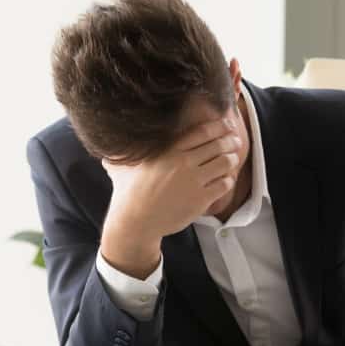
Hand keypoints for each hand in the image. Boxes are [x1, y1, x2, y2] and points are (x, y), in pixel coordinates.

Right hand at [100, 116, 241, 276]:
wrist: (135, 221)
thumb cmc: (127, 192)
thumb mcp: (123, 164)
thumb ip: (123, 150)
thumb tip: (109, 141)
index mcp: (168, 149)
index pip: (202, 131)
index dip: (218, 126)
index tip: (225, 124)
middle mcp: (183, 162)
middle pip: (218, 144)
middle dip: (230, 140)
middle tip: (235, 140)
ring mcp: (193, 181)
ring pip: (225, 162)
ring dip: (232, 158)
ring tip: (232, 158)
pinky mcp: (200, 199)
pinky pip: (224, 184)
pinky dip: (228, 179)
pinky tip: (225, 179)